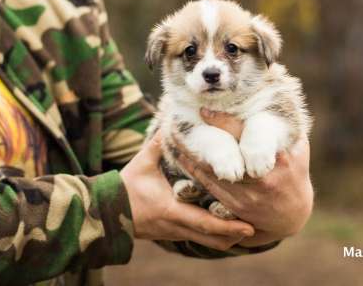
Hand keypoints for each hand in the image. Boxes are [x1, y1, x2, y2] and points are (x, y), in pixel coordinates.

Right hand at [120, 132, 254, 250]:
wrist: (107, 212)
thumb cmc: (126, 187)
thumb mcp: (142, 164)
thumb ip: (158, 144)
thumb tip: (171, 120)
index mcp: (172, 210)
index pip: (206, 222)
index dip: (229, 225)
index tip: (249, 224)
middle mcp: (177, 226)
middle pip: (212, 239)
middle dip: (234, 235)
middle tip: (254, 227)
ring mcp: (175, 233)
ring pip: (207, 242)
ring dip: (226, 238)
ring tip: (244, 229)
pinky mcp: (173, 234)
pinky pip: (199, 239)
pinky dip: (214, 236)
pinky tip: (225, 229)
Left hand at [175, 109, 313, 246]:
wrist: (290, 214)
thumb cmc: (294, 172)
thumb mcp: (299, 148)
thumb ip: (287, 124)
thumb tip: (278, 91)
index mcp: (280, 158)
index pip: (249, 136)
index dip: (225, 123)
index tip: (204, 111)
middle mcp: (263, 177)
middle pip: (227, 154)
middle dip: (203, 139)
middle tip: (180, 121)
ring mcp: (248, 194)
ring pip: (213, 171)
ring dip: (192, 154)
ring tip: (173, 135)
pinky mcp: (235, 205)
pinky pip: (210, 185)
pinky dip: (194, 170)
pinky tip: (182, 155)